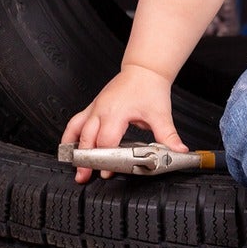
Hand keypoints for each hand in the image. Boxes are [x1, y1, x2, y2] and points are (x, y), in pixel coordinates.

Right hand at [60, 63, 185, 182]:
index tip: (107, 172)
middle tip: (85, 176)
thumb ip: (168, 135)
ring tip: (73, 166)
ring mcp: (94, 108)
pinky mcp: (92, 107)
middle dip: (85, 160)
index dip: (106, 159)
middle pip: (88, 139)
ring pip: (76, 130)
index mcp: (116, 112)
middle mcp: (101, 110)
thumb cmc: (149, 88)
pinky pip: (75, 122)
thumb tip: (178, 151)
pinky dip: (69, 135)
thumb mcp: (160, 114)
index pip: (107, 141)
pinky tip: (68, 147)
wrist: (143, 70)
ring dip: (73, 149)